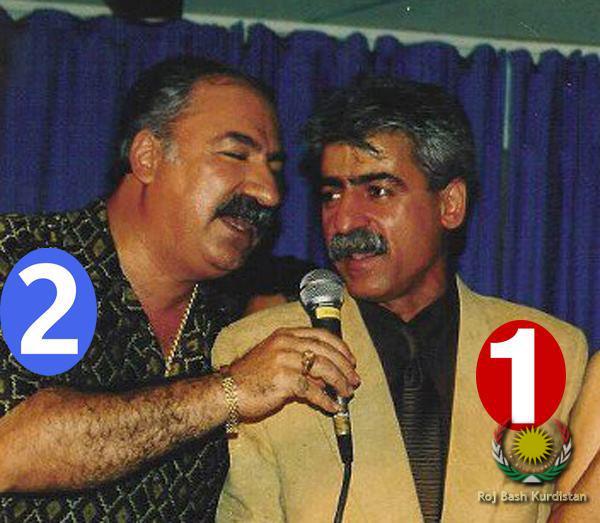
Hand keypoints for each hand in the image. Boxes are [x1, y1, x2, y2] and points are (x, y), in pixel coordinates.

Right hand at [229, 328, 359, 419]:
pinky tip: (332, 406)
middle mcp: (286, 343)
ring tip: (346, 393)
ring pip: (323, 368)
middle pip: (326, 351)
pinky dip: (326, 399)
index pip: (321, 335)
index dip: (340, 347)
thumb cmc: (250, 377)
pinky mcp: (283, 380)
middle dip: (344, 366)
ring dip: (339, 382)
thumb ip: (300, 363)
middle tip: (354, 380)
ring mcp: (284, 360)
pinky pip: (312, 390)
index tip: (351, 360)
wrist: (227, 391)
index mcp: (285, 335)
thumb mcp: (276, 359)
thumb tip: (325, 376)